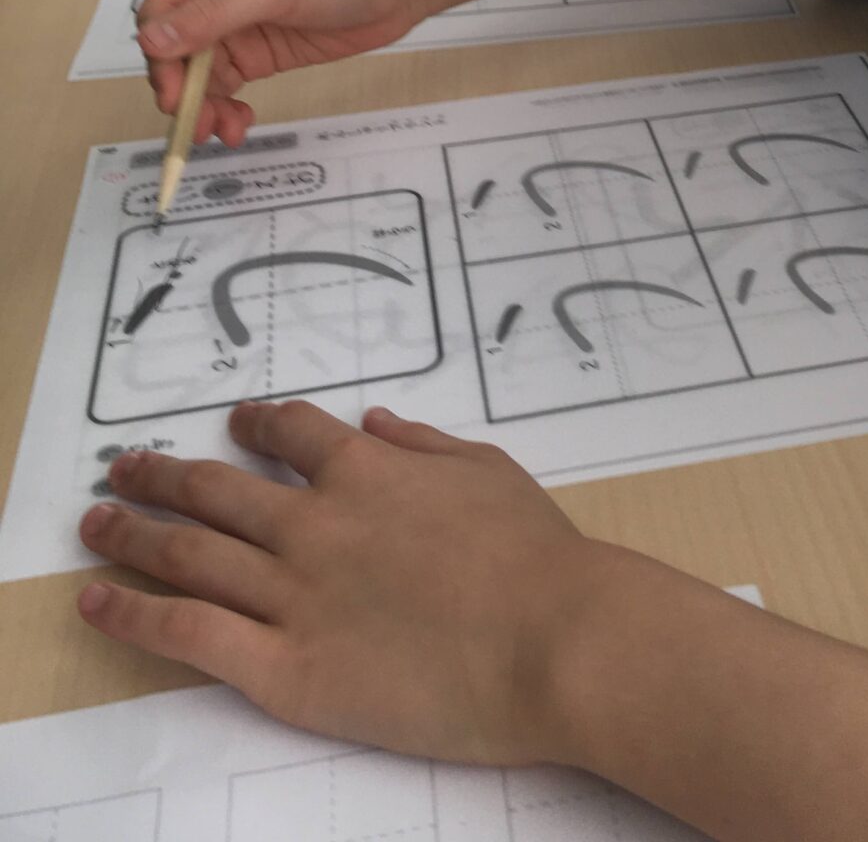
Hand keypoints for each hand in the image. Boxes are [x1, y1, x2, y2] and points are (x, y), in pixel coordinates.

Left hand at [76, 402, 605, 765]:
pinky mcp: (283, 669)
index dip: (257, 423)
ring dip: (132, 532)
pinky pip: (189, 634)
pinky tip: (96, 601)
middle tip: (124, 467)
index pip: (290, 433)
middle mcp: (315, 524)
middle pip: (216, 488)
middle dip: (162, 473)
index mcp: (366, 472)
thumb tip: (377, 419)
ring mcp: (292, 595)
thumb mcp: (488, 471)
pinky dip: (134, 614)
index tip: (236, 422)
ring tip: (95, 521)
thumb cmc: (535, 556)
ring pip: (188, 553)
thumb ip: (423, 443)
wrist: (551, 640)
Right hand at [137, 0, 427, 145]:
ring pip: (195, 75)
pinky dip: (224, 108)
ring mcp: (232, 23)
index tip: (174, 94)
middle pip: (171, 49)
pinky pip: (223, 87)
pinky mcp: (255, 52)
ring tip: (224, 131)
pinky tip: (239, 124)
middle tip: (197, 124)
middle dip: (181, 89)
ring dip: (203, 106)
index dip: (160, 56)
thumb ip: (212, 15)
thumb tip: (151, 42)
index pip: (159, 11)